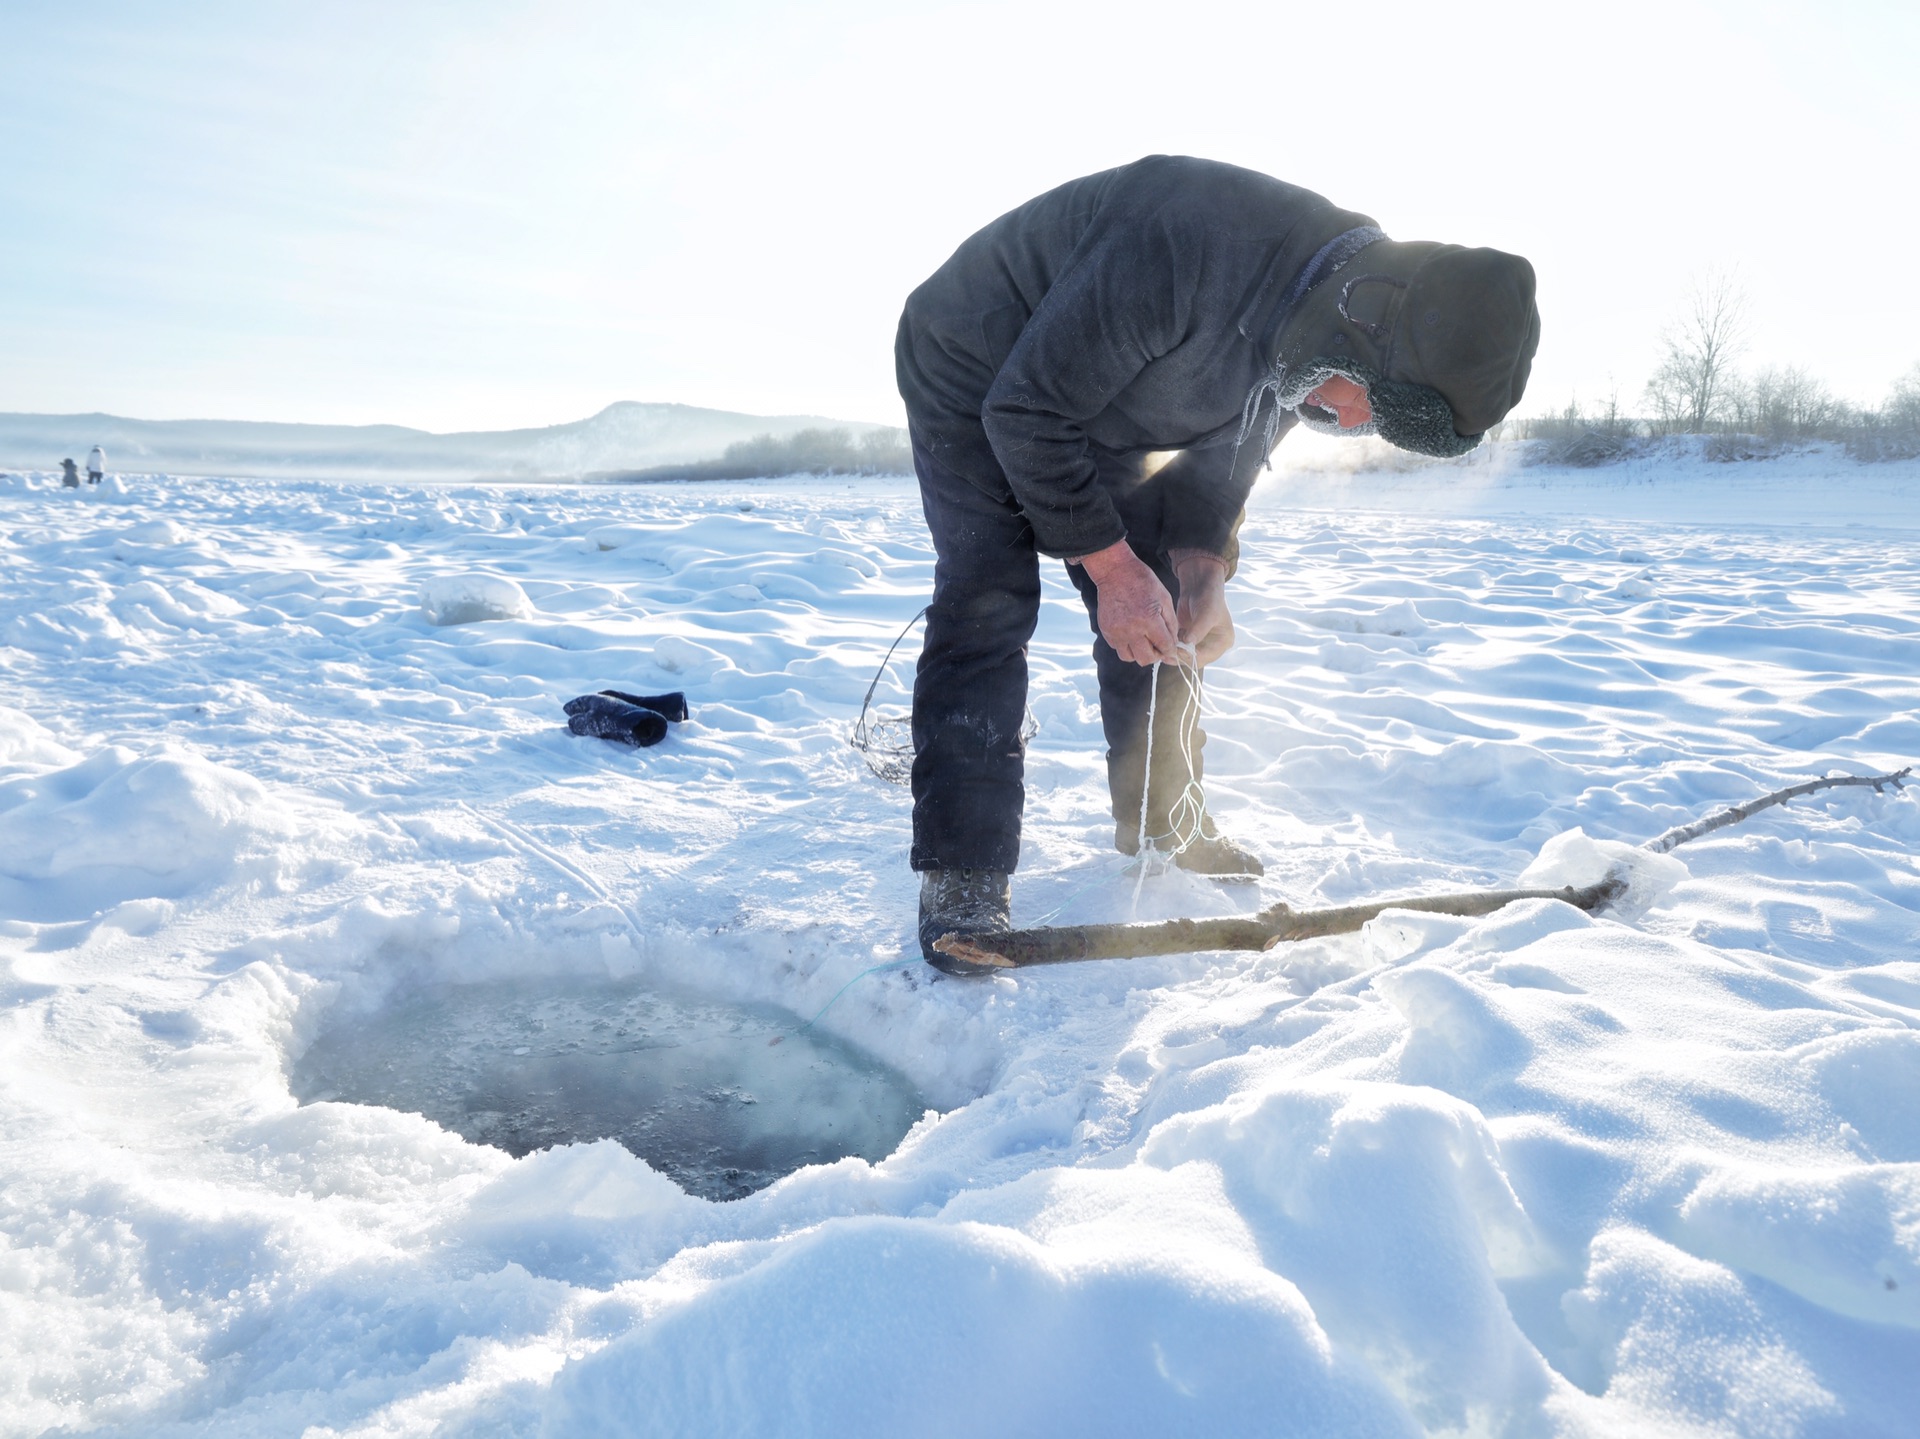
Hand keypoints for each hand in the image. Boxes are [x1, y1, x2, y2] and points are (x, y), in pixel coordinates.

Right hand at [1073, 539, 1178, 665]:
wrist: (1115, 572)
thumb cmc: (1143, 582)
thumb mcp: (1164, 598)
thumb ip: (1171, 624)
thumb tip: (1174, 644)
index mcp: (1149, 620)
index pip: (1165, 647)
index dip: (1170, 650)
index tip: (1171, 648)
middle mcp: (1131, 629)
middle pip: (1147, 659)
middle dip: (1156, 655)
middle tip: (1158, 646)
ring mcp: (1116, 632)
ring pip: (1131, 658)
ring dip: (1139, 653)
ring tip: (1144, 641)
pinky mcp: (1106, 631)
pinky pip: (1119, 649)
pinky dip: (1127, 646)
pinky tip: (1132, 634)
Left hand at [1170, 549, 1233, 666]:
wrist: (1199, 584)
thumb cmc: (1208, 597)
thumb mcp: (1206, 613)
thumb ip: (1198, 630)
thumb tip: (1188, 644)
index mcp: (1223, 642)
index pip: (1206, 656)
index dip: (1190, 657)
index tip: (1177, 651)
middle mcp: (1212, 646)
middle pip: (1194, 659)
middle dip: (1180, 657)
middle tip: (1165, 653)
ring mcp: (1199, 643)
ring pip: (1184, 655)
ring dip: (1173, 653)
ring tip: (1161, 650)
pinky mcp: (1188, 638)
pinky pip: (1178, 647)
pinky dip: (1170, 646)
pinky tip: (1161, 643)